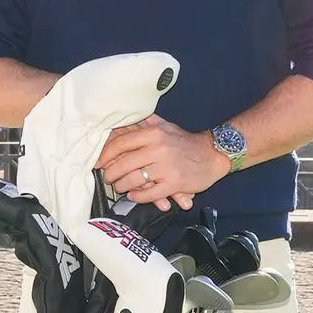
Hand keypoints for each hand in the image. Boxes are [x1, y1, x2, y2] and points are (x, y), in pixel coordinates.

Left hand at [96, 117, 232, 210]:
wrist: (214, 154)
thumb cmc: (186, 142)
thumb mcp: (167, 127)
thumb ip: (147, 123)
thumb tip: (129, 116)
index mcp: (154, 133)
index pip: (121, 143)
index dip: (106, 154)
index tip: (98, 162)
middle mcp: (158, 149)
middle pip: (124, 164)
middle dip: (111, 173)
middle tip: (107, 178)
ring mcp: (167, 167)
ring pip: (134, 180)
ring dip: (122, 186)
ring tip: (119, 187)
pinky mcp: (175, 184)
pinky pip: (149, 194)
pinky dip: (138, 196)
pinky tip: (134, 196)